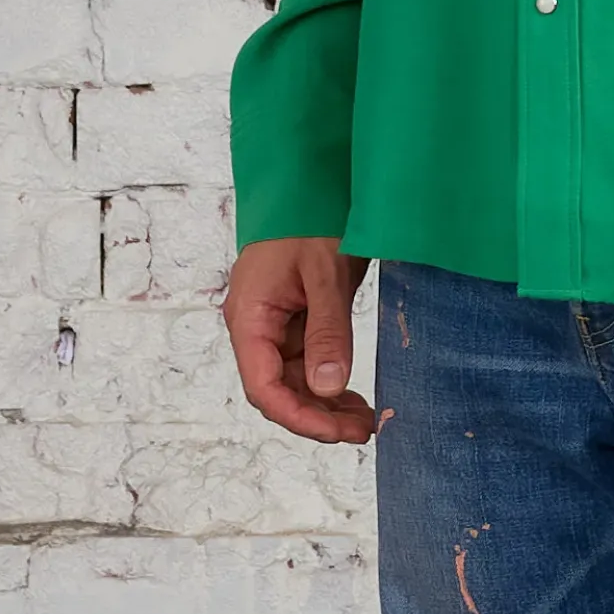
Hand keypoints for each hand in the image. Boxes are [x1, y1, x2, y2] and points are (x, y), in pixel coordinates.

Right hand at [222, 237, 375, 443]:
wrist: (312, 180)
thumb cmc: (311, 217)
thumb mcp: (325, 273)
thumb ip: (327, 331)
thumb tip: (328, 389)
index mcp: (249, 317)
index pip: (264, 387)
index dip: (298, 417)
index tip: (336, 433)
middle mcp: (256, 326)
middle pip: (279, 389)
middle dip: (317, 416)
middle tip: (363, 431)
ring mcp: (274, 322)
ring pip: (294, 379)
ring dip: (326, 402)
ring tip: (364, 420)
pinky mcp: (294, 316)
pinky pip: (307, 359)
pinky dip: (329, 378)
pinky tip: (352, 394)